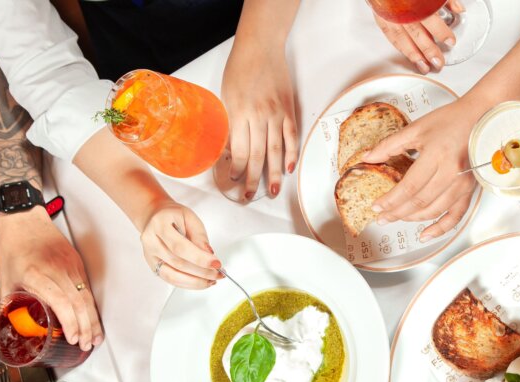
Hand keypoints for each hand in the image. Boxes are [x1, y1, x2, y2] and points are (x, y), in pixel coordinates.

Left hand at [0, 207, 101, 350]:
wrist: (23, 221)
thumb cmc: (13, 247)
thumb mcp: (6, 279)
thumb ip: (11, 304)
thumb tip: (15, 325)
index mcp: (36, 274)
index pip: (60, 301)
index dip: (69, 322)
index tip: (71, 337)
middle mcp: (57, 269)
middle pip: (79, 303)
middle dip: (85, 328)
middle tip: (86, 345)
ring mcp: (70, 266)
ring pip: (87, 298)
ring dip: (92, 320)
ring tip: (94, 337)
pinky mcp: (77, 264)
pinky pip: (87, 289)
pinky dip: (91, 307)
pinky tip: (92, 319)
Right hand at [140, 201, 221, 288]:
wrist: (155, 216)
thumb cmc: (173, 216)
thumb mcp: (190, 218)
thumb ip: (199, 237)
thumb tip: (209, 255)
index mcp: (159, 225)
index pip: (180, 247)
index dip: (200, 258)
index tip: (216, 264)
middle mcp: (150, 242)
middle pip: (177, 263)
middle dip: (201, 272)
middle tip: (218, 274)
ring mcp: (149, 256)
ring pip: (173, 276)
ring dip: (195, 282)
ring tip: (211, 281)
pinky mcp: (153, 266)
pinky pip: (170, 280)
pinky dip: (187, 284)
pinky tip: (200, 282)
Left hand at [221, 40, 297, 199]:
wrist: (261, 47)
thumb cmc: (240, 69)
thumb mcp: (227, 96)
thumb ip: (231, 123)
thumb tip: (232, 149)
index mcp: (239, 113)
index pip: (239, 151)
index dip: (237, 169)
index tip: (234, 180)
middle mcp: (258, 116)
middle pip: (256, 156)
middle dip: (253, 180)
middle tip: (250, 196)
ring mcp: (276, 114)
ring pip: (275, 151)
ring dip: (274, 174)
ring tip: (273, 192)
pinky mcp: (289, 109)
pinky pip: (292, 136)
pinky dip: (292, 153)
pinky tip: (289, 168)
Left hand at [362, 98, 478, 240]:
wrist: (482, 116)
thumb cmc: (452, 119)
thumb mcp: (417, 128)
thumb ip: (390, 144)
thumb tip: (368, 157)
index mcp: (437, 155)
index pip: (409, 187)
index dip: (390, 200)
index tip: (377, 206)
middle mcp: (452, 172)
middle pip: (419, 202)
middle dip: (397, 213)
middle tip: (381, 217)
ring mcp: (462, 184)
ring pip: (434, 211)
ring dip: (413, 219)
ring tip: (397, 219)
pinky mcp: (470, 190)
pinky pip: (455, 216)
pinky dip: (440, 228)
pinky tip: (425, 234)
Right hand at [372, 0, 463, 73]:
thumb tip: (458, 10)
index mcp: (415, 0)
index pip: (430, 18)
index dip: (441, 31)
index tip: (450, 41)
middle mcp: (402, 9)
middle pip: (416, 33)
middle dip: (428, 50)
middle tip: (438, 62)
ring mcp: (390, 15)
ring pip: (402, 39)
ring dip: (414, 55)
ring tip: (424, 67)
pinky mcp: (382, 18)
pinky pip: (391, 37)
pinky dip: (402, 49)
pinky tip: (411, 57)